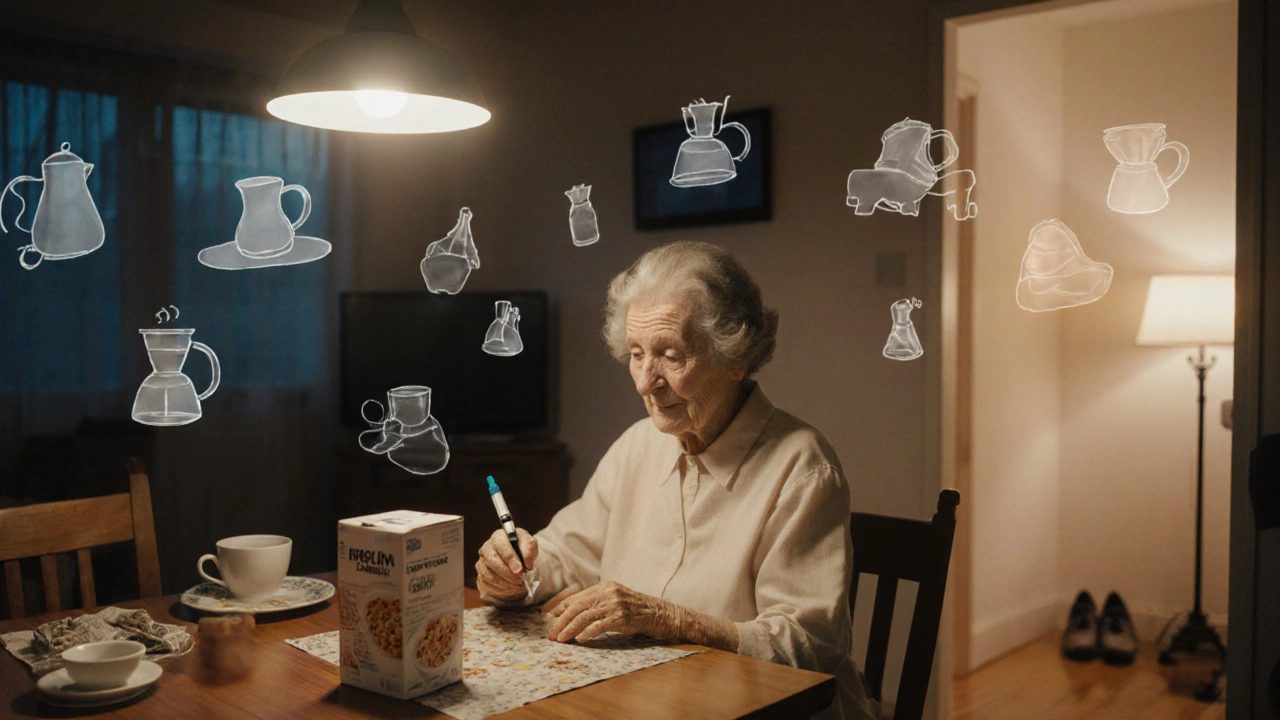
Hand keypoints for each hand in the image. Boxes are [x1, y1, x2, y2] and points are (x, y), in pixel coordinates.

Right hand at [475, 527, 537, 603]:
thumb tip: (528, 564)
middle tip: (520, 580)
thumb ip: (530, 550)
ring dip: (505, 584)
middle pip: (491, 561)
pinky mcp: (480, 576)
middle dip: (507, 573)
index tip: (520, 569)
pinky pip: (486, 585)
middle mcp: (486, 549)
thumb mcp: (530, 544)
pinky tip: (511, 590)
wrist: (518, 559)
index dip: (510, 559)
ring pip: (488, 575)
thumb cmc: (522, 549)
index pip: (501, 546)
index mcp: (498, 537)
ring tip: (518, 586)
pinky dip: (500, 590)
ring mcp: (481, 563)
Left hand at [545, 581, 669, 643]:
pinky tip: (580, 639)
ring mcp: (615, 604)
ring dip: (569, 629)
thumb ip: (598, 603)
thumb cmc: (637, 610)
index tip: (549, 618)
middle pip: (577, 606)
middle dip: (561, 621)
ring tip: (560, 639)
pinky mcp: (622, 618)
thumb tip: (573, 614)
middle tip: (551, 634)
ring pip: (585, 616)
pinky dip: (587, 633)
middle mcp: (608, 592)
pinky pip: (599, 625)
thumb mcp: (616, 600)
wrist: (661, 614)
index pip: (577, 597)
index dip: (560, 608)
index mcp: (605, 586)